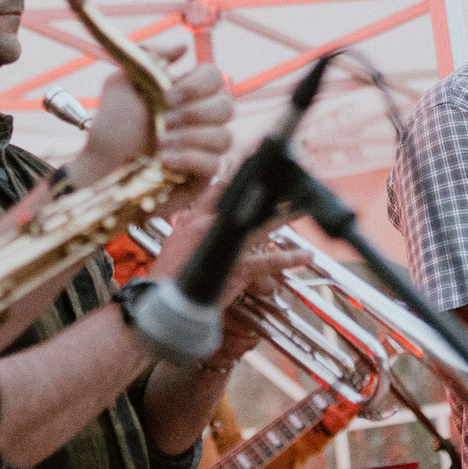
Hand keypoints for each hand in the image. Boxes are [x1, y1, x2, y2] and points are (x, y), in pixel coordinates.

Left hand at [71, 40, 234, 198]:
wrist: (100, 165)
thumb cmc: (111, 127)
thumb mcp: (123, 83)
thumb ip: (150, 58)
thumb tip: (183, 48)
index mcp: (186, 93)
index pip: (215, 77)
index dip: (197, 85)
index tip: (167, 97)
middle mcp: (201, 119)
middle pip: (226, 106)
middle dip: (193, 114)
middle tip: (164, 122)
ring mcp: (204, 149)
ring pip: (224, 137)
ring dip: (190, 138)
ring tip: (159, 144)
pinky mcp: (202, 176)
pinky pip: (215, 165)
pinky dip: (191, 159)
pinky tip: (165, 161)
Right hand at [151, 186, 299, 370]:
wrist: (161, 301)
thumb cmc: (167, 277)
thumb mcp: (174, 242)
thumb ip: (188, 227)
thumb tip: (195, 217)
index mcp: (193, 218)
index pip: (219, 187)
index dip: (239, 177)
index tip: (255, 167)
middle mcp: (210, 226)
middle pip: (246, 199)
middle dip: (269, 190)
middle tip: (288, 182)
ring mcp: (226, 246)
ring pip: (263, 224)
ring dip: (285, 215)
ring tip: (302, 207)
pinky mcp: (238, 268)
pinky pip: (270, 260)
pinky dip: (290, 259)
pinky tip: (306, 255)